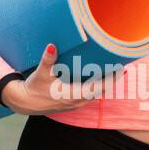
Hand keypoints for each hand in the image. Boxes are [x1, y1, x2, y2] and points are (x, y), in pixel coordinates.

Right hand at [1, 42, 123, 114]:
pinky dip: (98, 86)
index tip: (121, 69)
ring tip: (116, 69)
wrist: (25, 102)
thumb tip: (52, 46)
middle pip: (102, 91)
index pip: (98, 88)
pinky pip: (91, 94)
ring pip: (97, 93)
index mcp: (73, 95)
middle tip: (123, 64)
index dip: (111, 80)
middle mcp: (78, 101)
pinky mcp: (74, 102)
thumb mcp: (41, 73)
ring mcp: (76, 103)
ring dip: (106, 83)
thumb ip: (48, 59)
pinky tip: (102, 76)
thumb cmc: (34, 88)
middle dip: (112, 79)